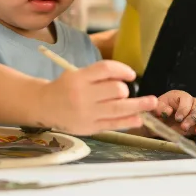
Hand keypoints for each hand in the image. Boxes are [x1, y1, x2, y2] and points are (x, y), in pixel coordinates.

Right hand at [37, 60, 159, 135]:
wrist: (44, 106)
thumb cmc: (64, 88)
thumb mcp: (76, 75)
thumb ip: (97, 76)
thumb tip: (125, 79)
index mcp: (78, 78)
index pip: (106, 69)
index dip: (122, 70)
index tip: (131, 74)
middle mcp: (82, 95)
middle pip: (115, 89)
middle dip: (126, 89)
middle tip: (125, 92)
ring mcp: (87, 113)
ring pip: (118, 108)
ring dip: (138, 105)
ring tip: (151, 103)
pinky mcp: (89, 127)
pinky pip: (113, 124)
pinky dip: (128, 121)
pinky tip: (138, 118)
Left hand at [153, 90, 195, 138]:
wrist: (153, 123)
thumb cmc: (153, 114)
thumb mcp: (151, 109)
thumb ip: (158, 108)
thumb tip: (168, 111)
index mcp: (178, 96)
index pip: (186, 98)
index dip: (184, 108)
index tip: (178, 118)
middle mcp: (190, 103)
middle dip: (194, 117)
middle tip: (185, 127)